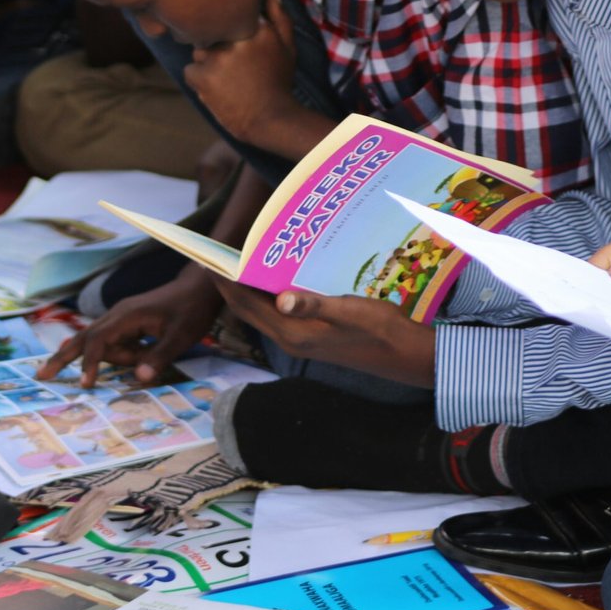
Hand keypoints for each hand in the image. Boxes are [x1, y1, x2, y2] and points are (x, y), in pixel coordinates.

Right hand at [36, 265, 222, 386]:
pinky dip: (119, 354)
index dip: (91, 362)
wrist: (199, 287)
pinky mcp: (127, 323)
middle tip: (40, 376)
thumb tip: (139, 379)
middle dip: (63, 357)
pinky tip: (145, 351)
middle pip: (84, 338)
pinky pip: (115, 343)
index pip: (99, 340)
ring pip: (104, 344)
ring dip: (120, 358)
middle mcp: (117, 315)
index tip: (85, 384)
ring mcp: (121, 318)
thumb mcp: (181, 336)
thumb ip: (160, 357)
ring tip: (153, 348)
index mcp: (127, 315)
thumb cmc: (191, 310)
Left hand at [183, 0, 302, 146]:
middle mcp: (236, 37)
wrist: (271, 118)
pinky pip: (190, 70)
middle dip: (218, 45)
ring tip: (226, 78)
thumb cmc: (279, 82)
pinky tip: (217, 88)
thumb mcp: (287, 47)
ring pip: (199, 50)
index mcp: (256, 27)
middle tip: (235, 67)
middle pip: (212, 31)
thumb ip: (280, 18)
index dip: (232, 31)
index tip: (241, 48)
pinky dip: (199, 79)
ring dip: (207, 62)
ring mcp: (217, 56)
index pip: (230, 14)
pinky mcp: (203, 76)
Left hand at [212, 276, 434, 387]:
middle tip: (213, 255)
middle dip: (229, 284)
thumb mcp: (350, 312)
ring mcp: (301, 340)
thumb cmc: (380, 330)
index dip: (225, 282)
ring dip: (248, 289)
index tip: (206, 258)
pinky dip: (268, 295)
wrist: (404, 354)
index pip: (246, 305)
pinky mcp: (312, 337)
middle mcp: (291, 339)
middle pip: (248, 309)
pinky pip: (279, 313)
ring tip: (238, 261)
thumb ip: (316, 305)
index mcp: (293, 334)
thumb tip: (282, 298)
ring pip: (262, 312)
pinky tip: (276, 277)